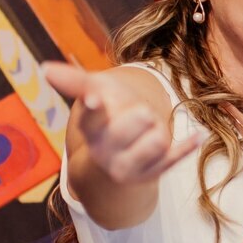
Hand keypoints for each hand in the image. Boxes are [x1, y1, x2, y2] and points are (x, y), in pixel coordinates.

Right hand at [44, 61, 200, 184]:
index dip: (95, 108)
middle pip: (138, 121)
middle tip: (139, 115)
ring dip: (159, 129)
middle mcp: (106, 152)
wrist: (116, 154)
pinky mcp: (152, 174)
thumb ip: (73, 81)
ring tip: (147, 132)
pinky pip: (175, 157)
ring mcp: (129, 167)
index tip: (96, 99)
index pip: (92, 117)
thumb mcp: (93, 92)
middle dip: (143, 113)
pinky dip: (187, 146)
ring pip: (158, 139)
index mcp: (91, 129)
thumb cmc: (107, 113)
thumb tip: (45, 68)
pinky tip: (197, 137)